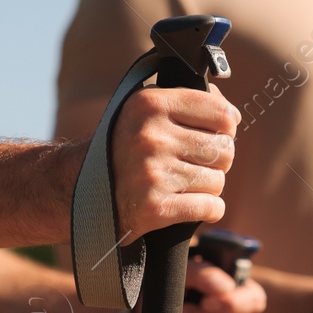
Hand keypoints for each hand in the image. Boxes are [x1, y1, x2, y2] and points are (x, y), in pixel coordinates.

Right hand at [110, 86, 238, 242]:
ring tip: (184, 184)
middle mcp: (151, 137)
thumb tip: (233, 114)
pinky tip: (191, 204)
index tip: (216, 134)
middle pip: (224, 150)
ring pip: (218, 181)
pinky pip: (211, 207)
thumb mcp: (143, 111)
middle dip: (216, 160)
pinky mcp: (155, 207)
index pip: (221, 112)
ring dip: (208, 186)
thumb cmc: (123, 147)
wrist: (78, 188)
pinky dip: (209, 210)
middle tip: (195, 164)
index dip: (226, 127)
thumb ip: (186, 103)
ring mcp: (152, 173)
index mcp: (150, 105)